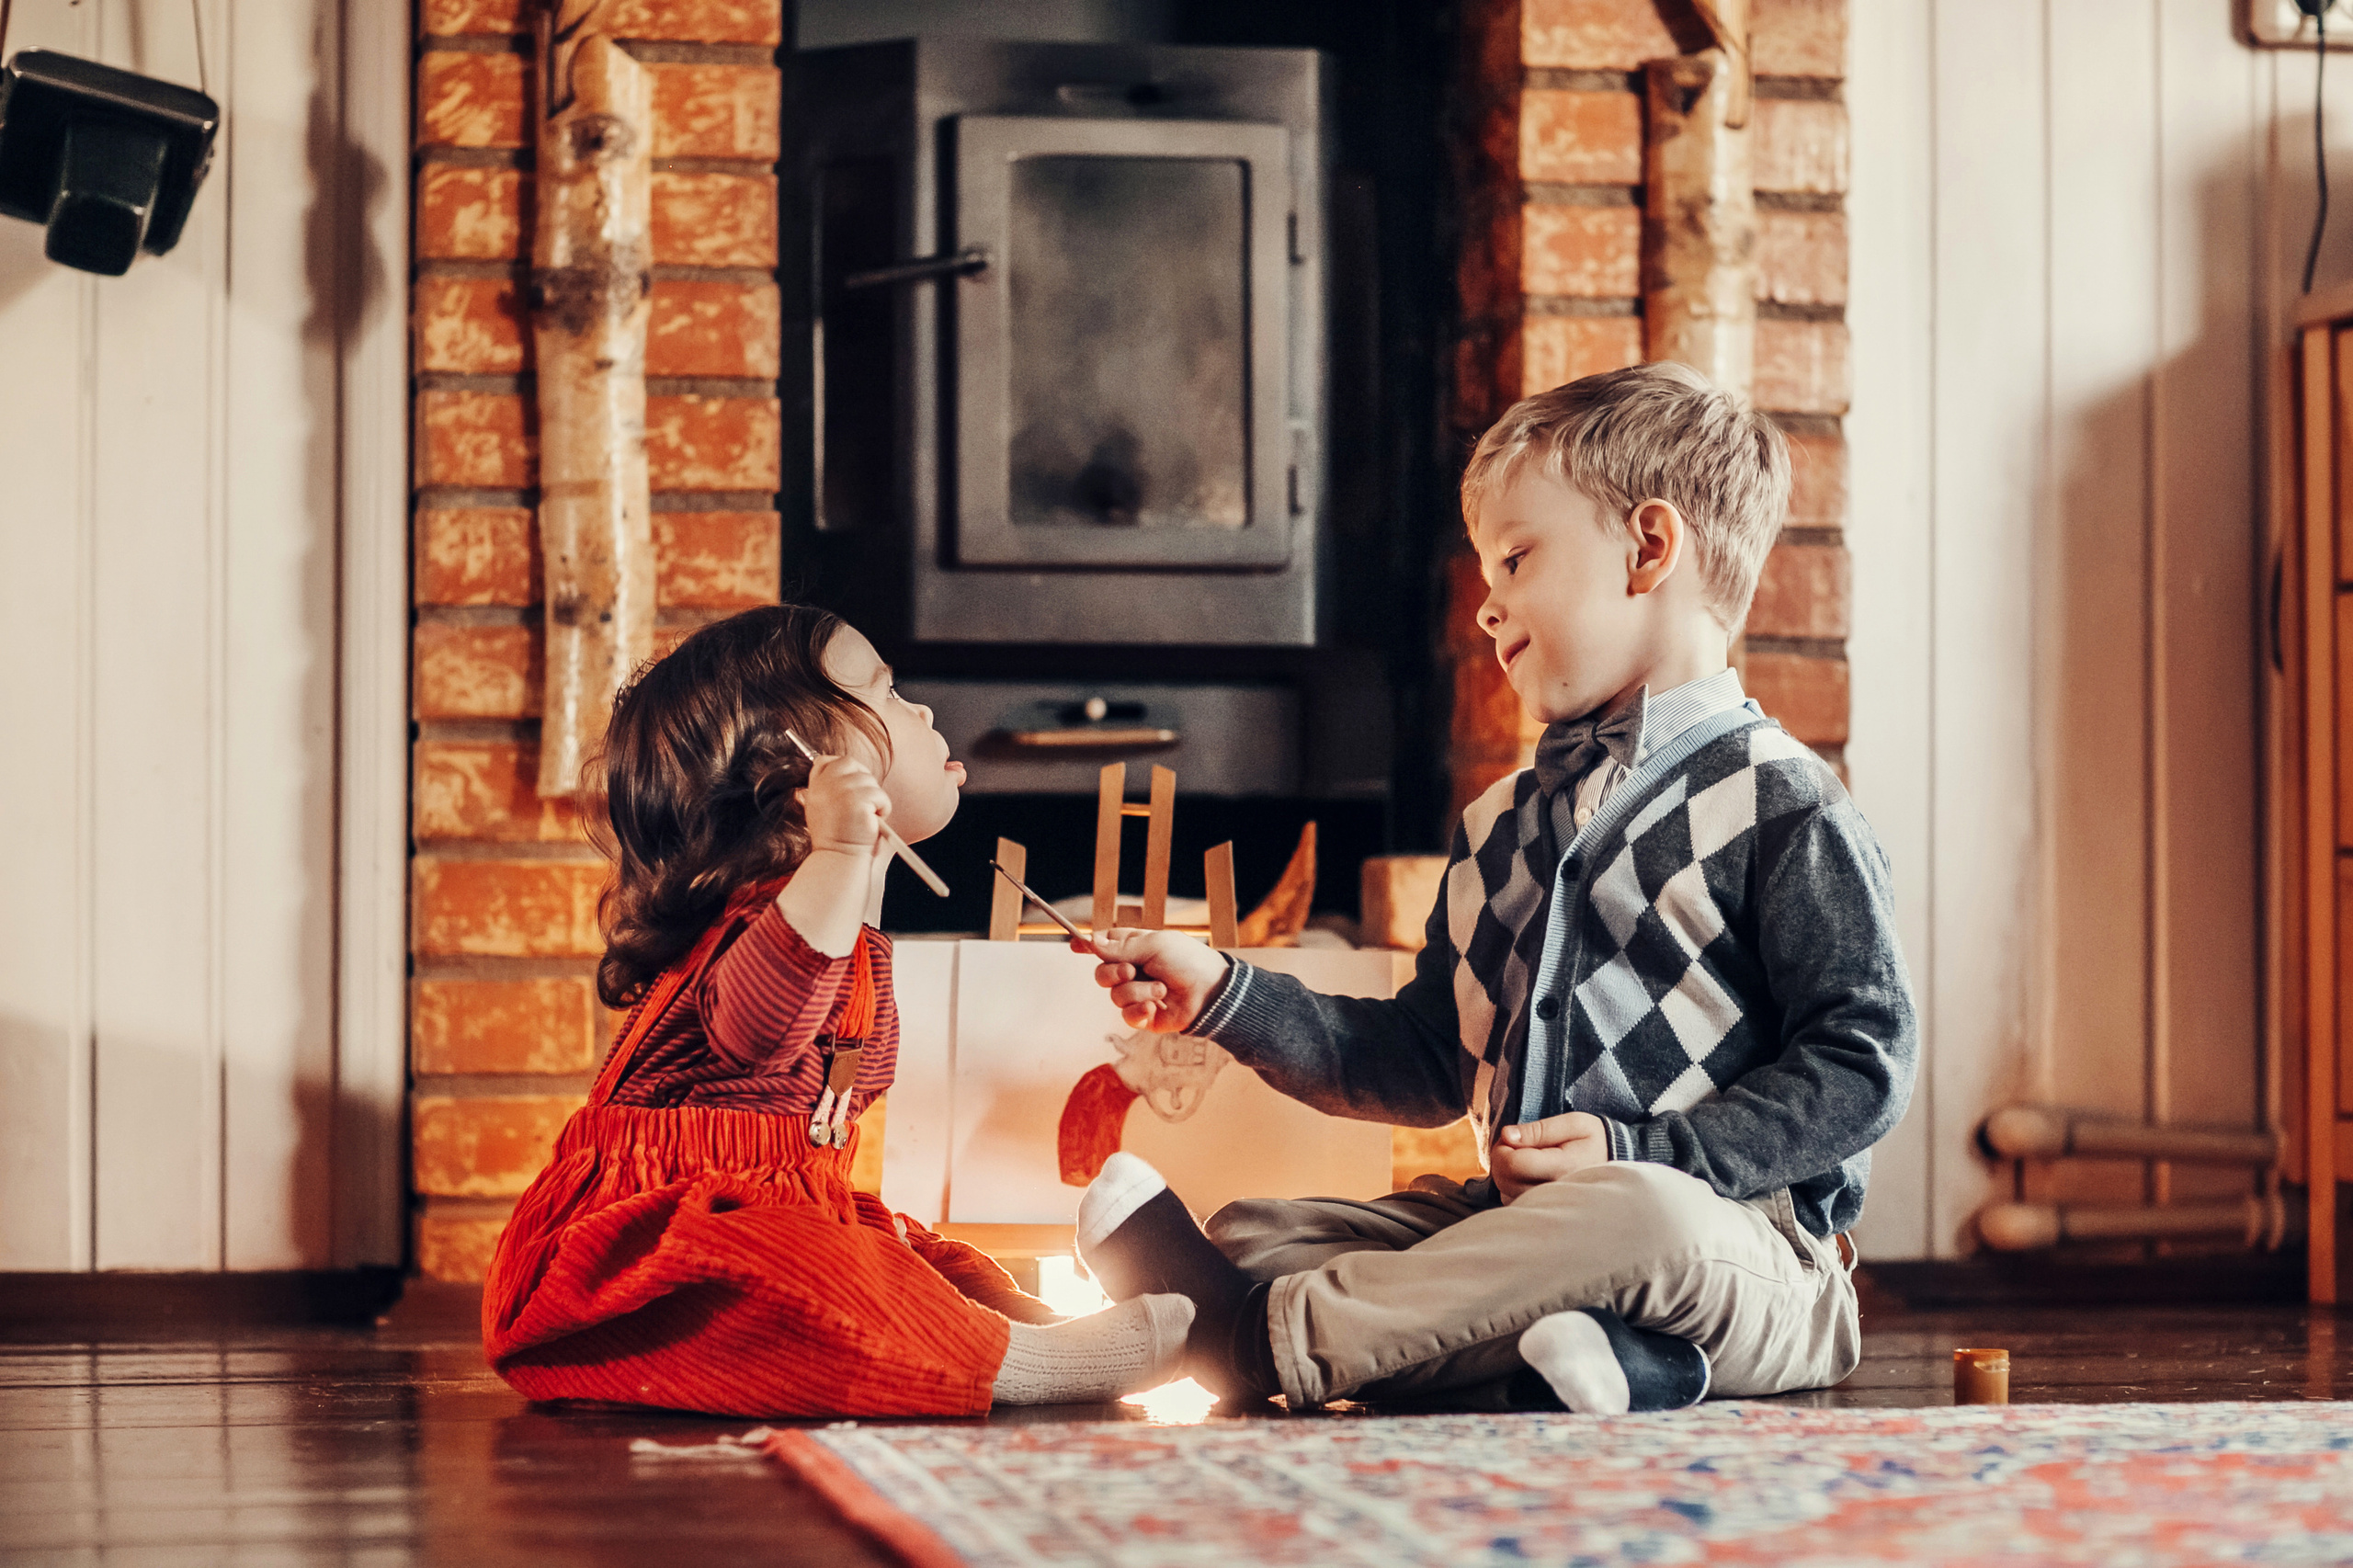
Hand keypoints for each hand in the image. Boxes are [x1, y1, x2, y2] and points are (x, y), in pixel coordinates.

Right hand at [795, 753, 890, 858]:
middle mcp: (824, 786)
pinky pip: (880, 795)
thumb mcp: (822, 809)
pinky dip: (883, 809)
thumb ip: (829, 789)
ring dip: (875, 799)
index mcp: (814, 788)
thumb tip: (846, 772)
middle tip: (863, 804)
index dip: (841, 768)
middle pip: (850, 763)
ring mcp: (840, 791)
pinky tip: (871, 824)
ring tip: (865, 818)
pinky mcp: (856, 800)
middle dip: (863, 780)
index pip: (825, 760)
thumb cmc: (836, 839)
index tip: (850, 786)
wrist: (839, 859)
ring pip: (869, 780)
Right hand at [1080, 927, 1231, 1032]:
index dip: (1090, 945)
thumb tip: (1092, 941)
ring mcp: (1138, 995)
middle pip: (1102, 973)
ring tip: (1161, 989)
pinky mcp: (1144, 1016)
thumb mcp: (1155, 945)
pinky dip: (1140, 1010)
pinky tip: (1155, 1007)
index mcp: (1137, 948)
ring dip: (1137, 992)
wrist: (1211, 993)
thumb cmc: (1188, 962)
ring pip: (1114, 996)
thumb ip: (1121, 946)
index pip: (1106, 945)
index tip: (1076, 945)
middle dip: (1113, 972)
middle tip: (1132, 971)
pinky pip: (1126, 1016)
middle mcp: (1134, 971)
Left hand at [1490, 1112, 1609, 1203]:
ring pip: (1505, 1193)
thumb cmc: (1594, 1141)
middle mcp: (1556, 1193)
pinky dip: (1510, 1186)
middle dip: (1500, 1158)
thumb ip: (1539, 1130)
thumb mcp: (1574, 1124)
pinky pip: (1512, 1202)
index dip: (1502, 1147)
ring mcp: (1550, 1206)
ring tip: (1522, 1158)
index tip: (1510, 1137)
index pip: (1514, 1164)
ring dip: (1504, 1173)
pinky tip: (1525, 1174)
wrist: (1614, 1163)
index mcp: (1564, 1168)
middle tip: (1513, 1145)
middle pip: (1505, 1180)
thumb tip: (1507, 1135)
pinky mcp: (1544, 1213)